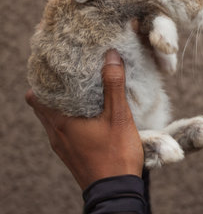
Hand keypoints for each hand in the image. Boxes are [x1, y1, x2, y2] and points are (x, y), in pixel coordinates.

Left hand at [25, 50, 143, 189]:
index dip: (44, 81)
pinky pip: (62, 130)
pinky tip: (90, 115)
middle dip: (54, 90)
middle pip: (42, 106)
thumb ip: (113, 85)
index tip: (58, 68)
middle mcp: (55, 133)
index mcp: (61, 122)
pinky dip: (70, 118)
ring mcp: (61, 146)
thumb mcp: (119, 116)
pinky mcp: (70, 154)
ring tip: (82, 92)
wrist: (115, 191)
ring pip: (53, 119)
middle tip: (73, 76)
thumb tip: (110, 56)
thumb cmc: (116, 154)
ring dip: (63, 105)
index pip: (36, 96)